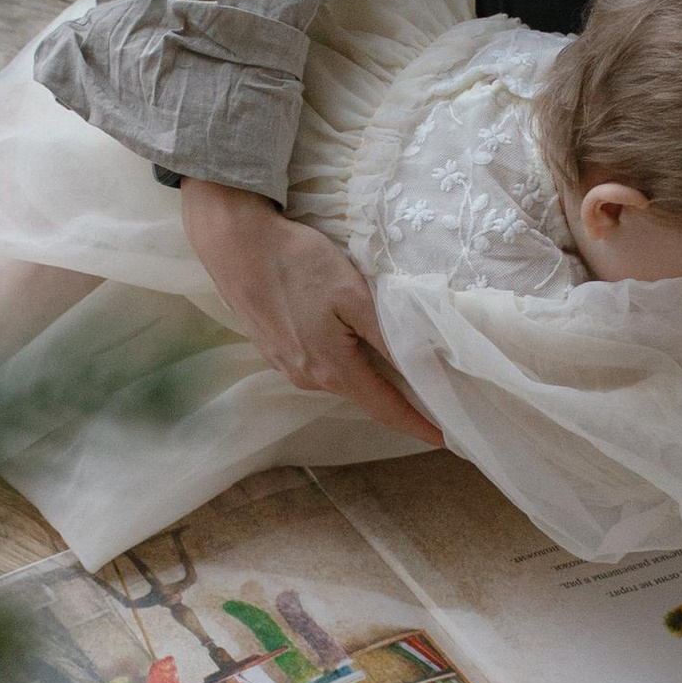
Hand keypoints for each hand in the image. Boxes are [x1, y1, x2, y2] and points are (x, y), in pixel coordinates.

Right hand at [178, 180, 441, 445]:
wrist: (233, 242)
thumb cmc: (297, 263)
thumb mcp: (353, 295)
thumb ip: (387, 336)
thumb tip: (421, 369)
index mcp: (331, 369)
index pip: (385, 409)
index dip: (418, 426)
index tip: (448, 440)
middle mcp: (307, 377)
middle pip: (363, 395)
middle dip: (397, 399)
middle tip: (434, 395)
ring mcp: (285, 365)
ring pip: (340, 377)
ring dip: (368, 375)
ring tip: (399, 366)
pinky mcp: (272, 348)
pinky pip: (318, 363)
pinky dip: (343, 359)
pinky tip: (350, 340)